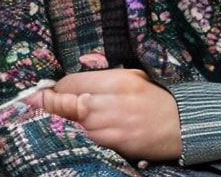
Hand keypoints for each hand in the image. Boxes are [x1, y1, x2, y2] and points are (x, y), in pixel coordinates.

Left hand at [32, 54, 180, 162]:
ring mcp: (113, 123)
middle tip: (36, 102)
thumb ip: (104, 78)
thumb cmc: (157, 100)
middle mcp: (112, 100)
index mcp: (118, 79)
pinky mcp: (116, 142)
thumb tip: (72, 83)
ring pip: (76, 122)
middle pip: (68, 102)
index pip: (72, 82)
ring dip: (71, 120)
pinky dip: (86, 133)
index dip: (55, 88)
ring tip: (72, 115)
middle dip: (52, 103)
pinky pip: (90, 137)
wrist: (183, 126)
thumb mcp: (134, 78)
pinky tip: (91, 129)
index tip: (44, 91)